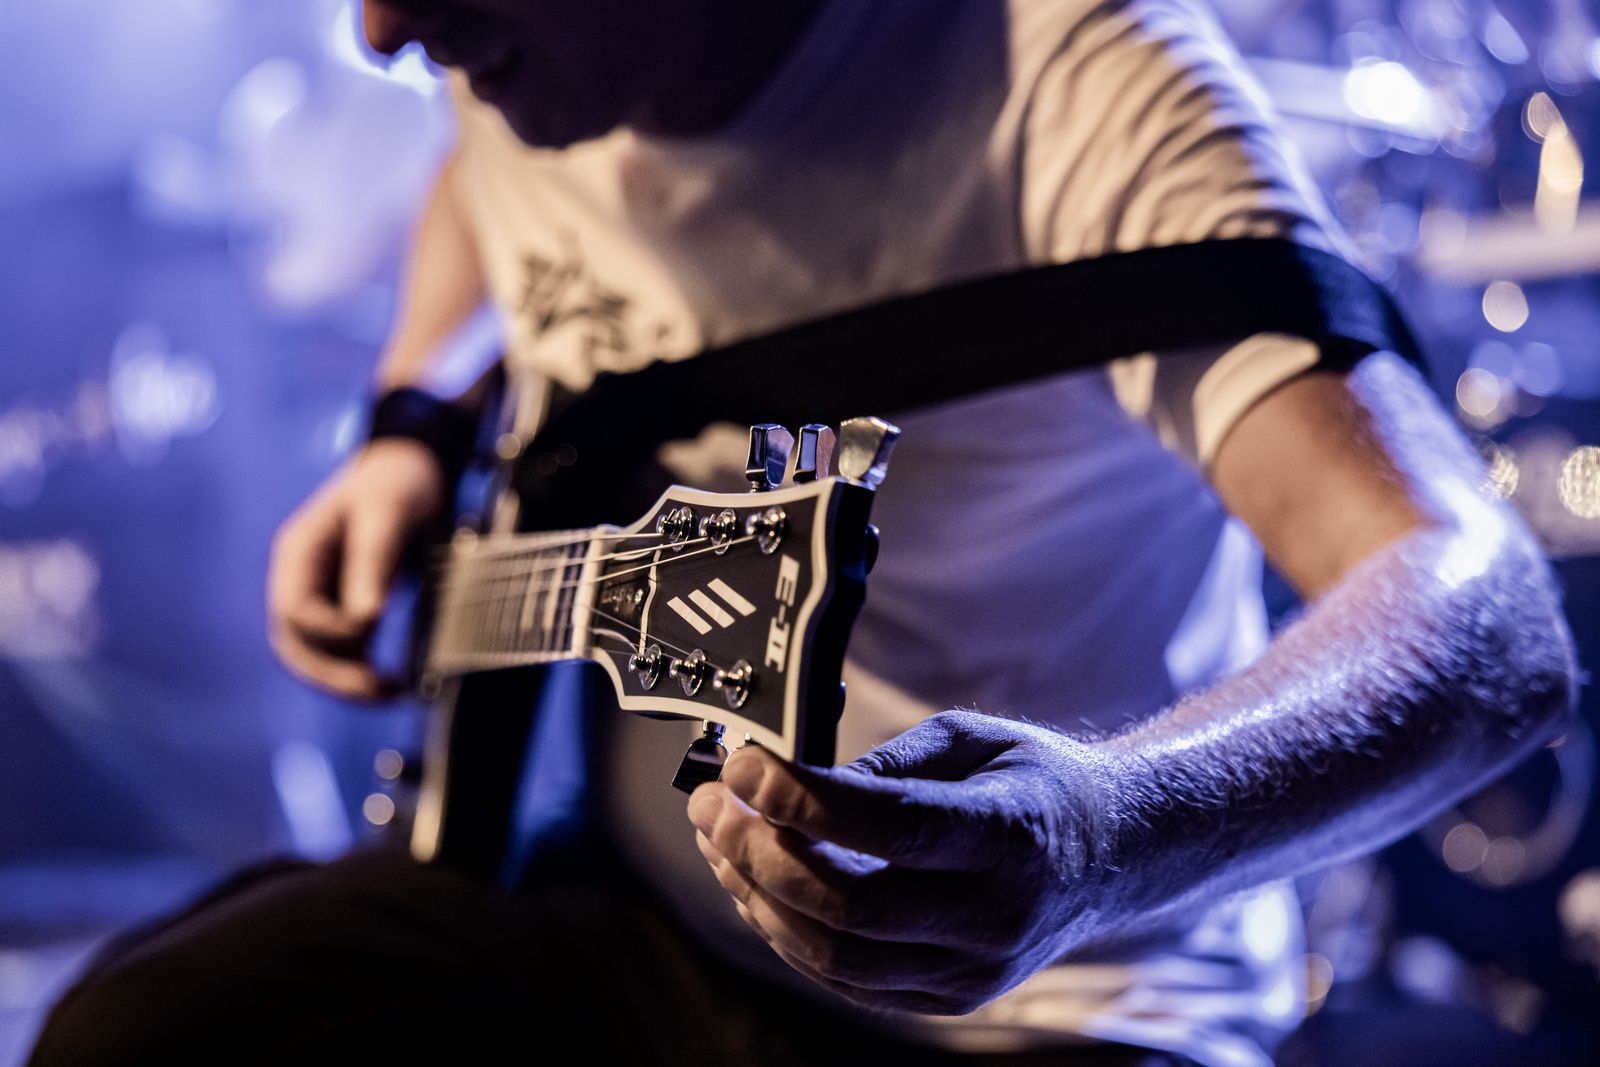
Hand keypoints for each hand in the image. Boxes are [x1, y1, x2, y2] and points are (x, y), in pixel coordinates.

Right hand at [267, 438, 446, 699]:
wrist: (410, 469)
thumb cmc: (398, 483)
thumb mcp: (389, 513)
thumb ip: (373, 562)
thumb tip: (365, 620)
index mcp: (298, 552)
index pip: (295, 610)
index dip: (328, 631)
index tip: (371, 632)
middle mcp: (299, 578)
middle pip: (296, 643)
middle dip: (333, 673)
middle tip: (379, 691)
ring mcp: (317, 596)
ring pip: (313, 656)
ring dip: (344, 681)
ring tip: (390, 693)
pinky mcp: (341, 608)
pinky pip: (338, 652)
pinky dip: (358, 672)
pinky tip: (392, 684)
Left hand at [687, 710, 1111, 1014]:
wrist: (1108, 857)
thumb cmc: (1032, 782)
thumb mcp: (971, 739)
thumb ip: (886, 763)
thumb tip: (789, 786)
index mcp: (1011, 834)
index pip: (895, 829)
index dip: (805, 801)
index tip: (745, 763)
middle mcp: (995, 915)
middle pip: (850, 906)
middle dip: (758, 854)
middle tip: (711, 804)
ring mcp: (973, 971)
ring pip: (836, 956)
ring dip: (757, 899)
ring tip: (718, 842)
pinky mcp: (950, 999)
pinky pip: (846, 980)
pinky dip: (786, 935)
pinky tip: (754, 886)